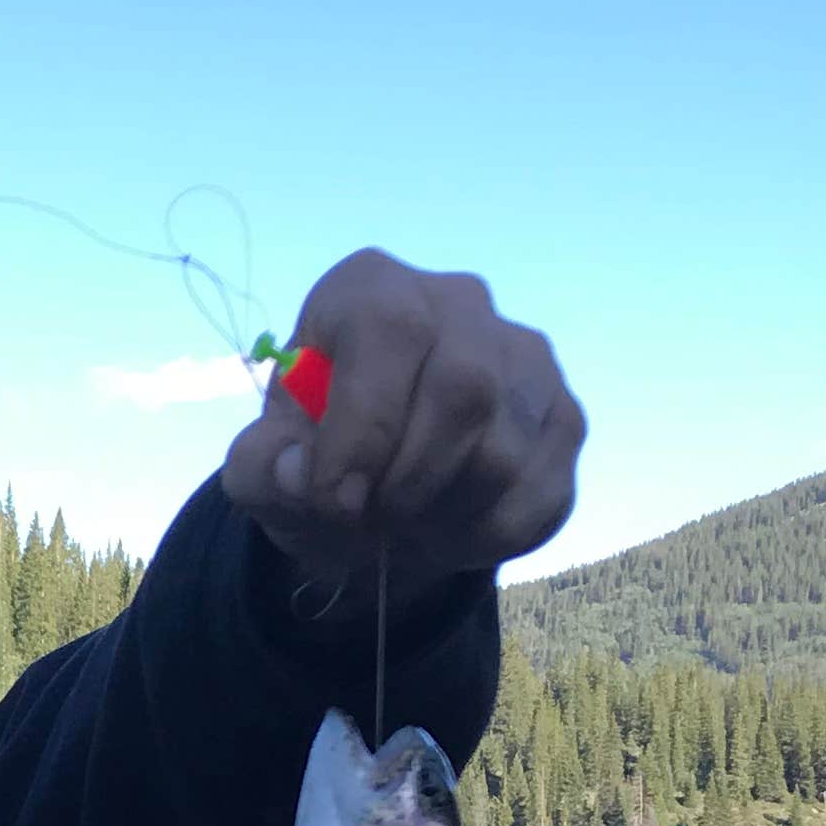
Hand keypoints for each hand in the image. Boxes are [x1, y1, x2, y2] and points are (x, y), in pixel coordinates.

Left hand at [224, 250, 582, 584]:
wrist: (374, 500)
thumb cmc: (316, 463)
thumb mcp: (263, 468)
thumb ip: (261, 467)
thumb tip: (298, 472)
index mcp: (373, 288)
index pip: (391, 330)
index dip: (364, 425)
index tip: (334, 497)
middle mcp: (460, 302)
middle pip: (466, 387)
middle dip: (410, 478)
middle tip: (372, 518)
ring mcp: (527, 358)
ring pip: (506, 449)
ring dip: (443, 514)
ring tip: (405, 523)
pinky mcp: (565, 418)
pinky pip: (540, 492)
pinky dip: (483, 536)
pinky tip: (448, 529)